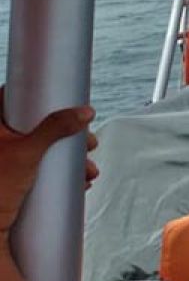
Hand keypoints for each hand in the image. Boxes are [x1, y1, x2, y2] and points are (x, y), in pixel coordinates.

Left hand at [0, 87, 95, 280]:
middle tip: (87, 143)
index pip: (12, 98)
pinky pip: (40, 170)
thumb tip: (85, 113)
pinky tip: (77, 182)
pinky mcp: (12, 183)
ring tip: (88, 172)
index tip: (63, 102)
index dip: (40, 98)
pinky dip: (58, 173)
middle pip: (36, 127)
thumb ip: (56, 128)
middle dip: (67, 136)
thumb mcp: (28, 153)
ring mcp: (4, 163)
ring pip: (42, 150)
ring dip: (68, 158)